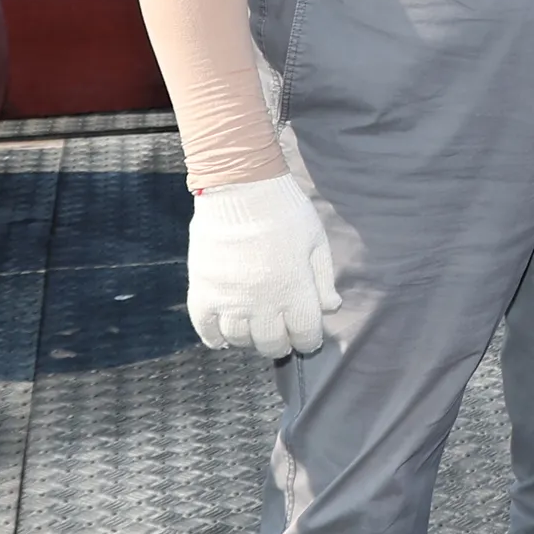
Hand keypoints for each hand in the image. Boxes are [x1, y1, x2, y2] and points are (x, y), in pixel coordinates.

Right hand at [187, 173, 340, 357]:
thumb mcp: (315, 242)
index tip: (308, 338)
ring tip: (255, 330)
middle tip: (281, 336)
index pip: (305, 334)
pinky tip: (222, 339)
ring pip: (239, 339)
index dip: (309, 341)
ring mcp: (229, 299)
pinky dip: (213, 338)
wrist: (240, 189)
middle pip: (271, 343)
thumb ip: (323, 280)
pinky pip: (205, 328)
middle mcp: (261, 302)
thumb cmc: (285, 211)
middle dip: (281, 344)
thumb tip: (331, 309)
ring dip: (250, 340)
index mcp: (294, 290)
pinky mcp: (202, 291)